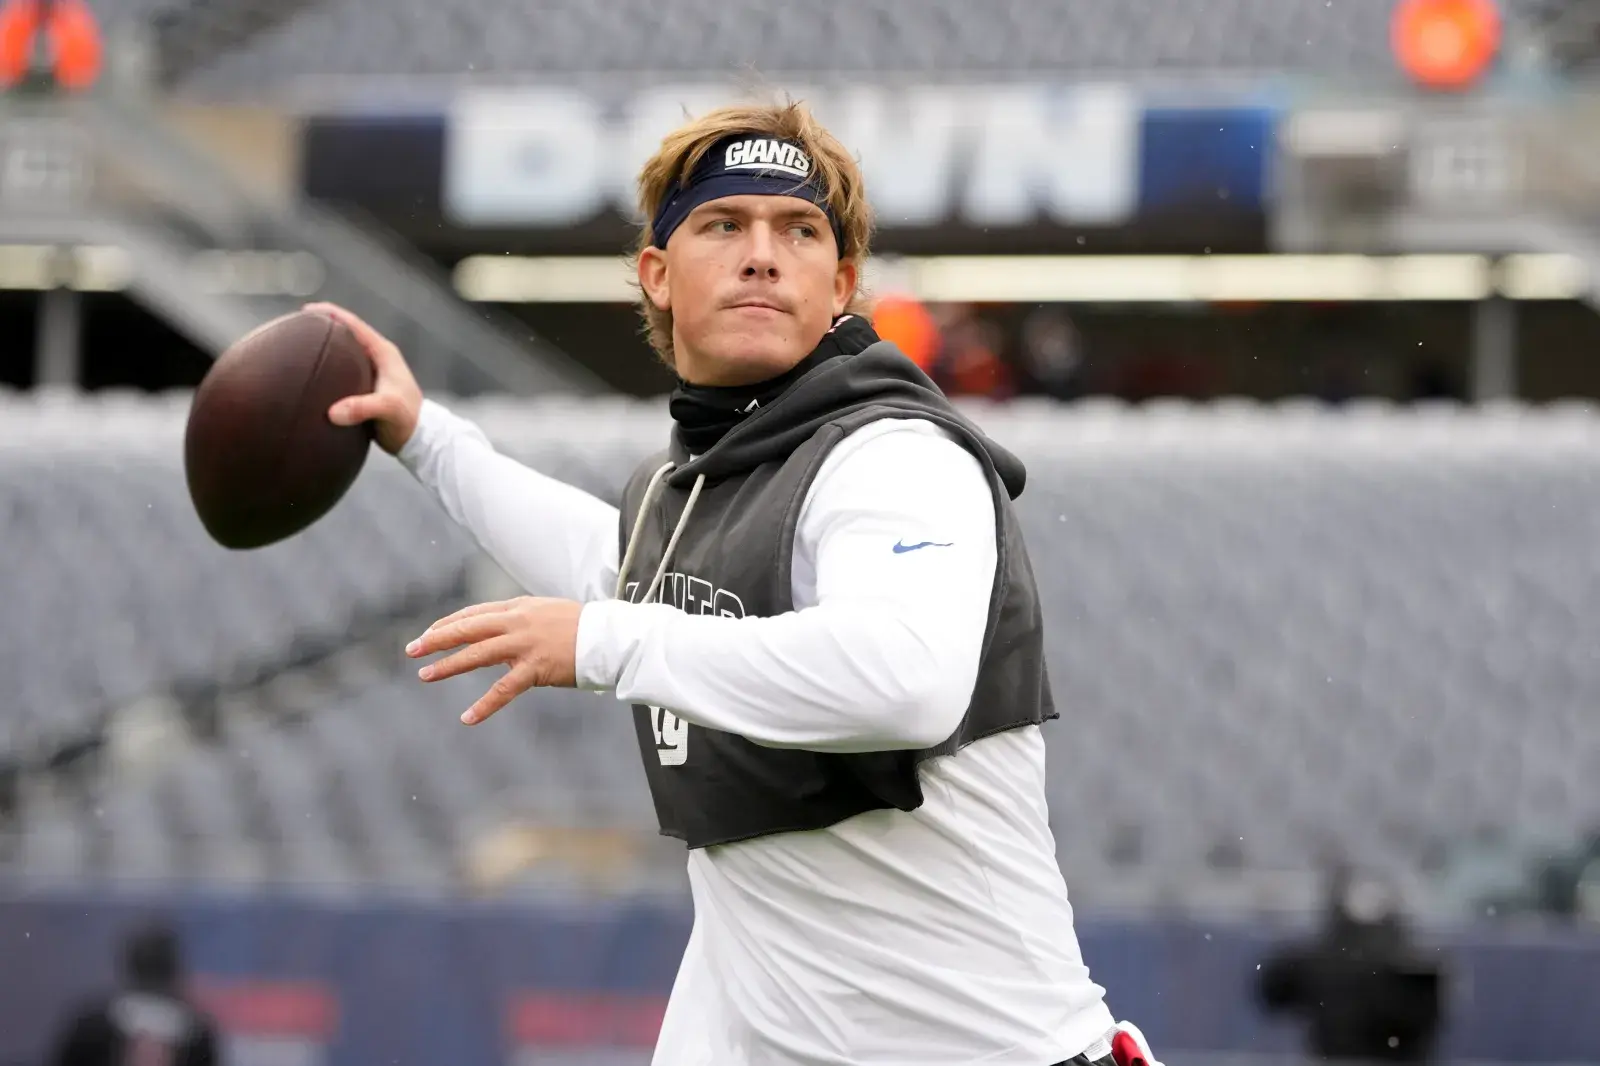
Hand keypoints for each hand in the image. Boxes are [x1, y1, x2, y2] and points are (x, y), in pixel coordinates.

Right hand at [310, 301, 423, 454]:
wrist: (418, 439)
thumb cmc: (408, 420)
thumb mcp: (388, 410)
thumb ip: (363, 408)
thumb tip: (333, 413)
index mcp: (384, 353)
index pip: (355, 325)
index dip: (331, 314)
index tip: (307, 311)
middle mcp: (377, 358)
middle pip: (347, 334)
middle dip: (323, 328)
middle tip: (297, 328)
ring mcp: (371, 372)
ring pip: (344, 353)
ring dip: (325, 349)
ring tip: (299, 348)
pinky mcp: (366, 387)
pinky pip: (342, 371)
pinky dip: (328, 368)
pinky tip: (312, 375)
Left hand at [407, 597, 583, 723]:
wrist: (610, 638)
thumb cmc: (583, 628)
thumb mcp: (547, 614)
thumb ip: (523, 621)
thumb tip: (501, 633)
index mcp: (519, 607)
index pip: (474, 613)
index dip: (448, 624)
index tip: (430, 633)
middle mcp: (518, 622)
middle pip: (468, 628)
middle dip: (437, 639)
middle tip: (412, 649)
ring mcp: (525, 644)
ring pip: (477, 654)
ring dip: (448, 665)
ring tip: (425, 675)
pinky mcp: (536, 668)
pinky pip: (504, 690)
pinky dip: (484, 705)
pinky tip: (467, 718)